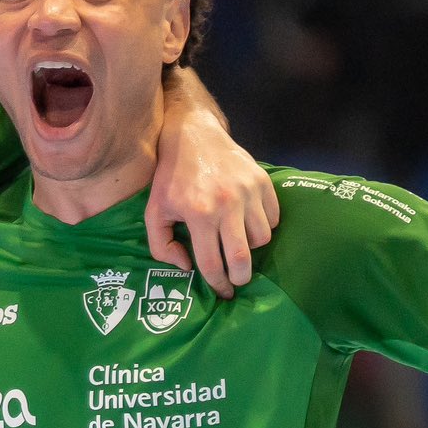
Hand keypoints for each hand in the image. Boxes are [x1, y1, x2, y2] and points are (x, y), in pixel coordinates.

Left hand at [149, 101, 279, 299]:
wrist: (193, 135)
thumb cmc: (170, 177)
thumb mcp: (154, 211)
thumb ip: (161, 245)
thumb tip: (186, 266)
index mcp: (199, 215)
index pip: (212, 263)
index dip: (218, 284)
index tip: (222, 292)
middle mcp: (227, 204)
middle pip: (243, 257)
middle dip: (241, 276)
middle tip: (237, 279)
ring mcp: (248, 191)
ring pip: (262, 238)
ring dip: (251, 248)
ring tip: (238, 243)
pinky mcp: (262, 181)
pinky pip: (273, 217)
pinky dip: (264, 226)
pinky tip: (248, 223)